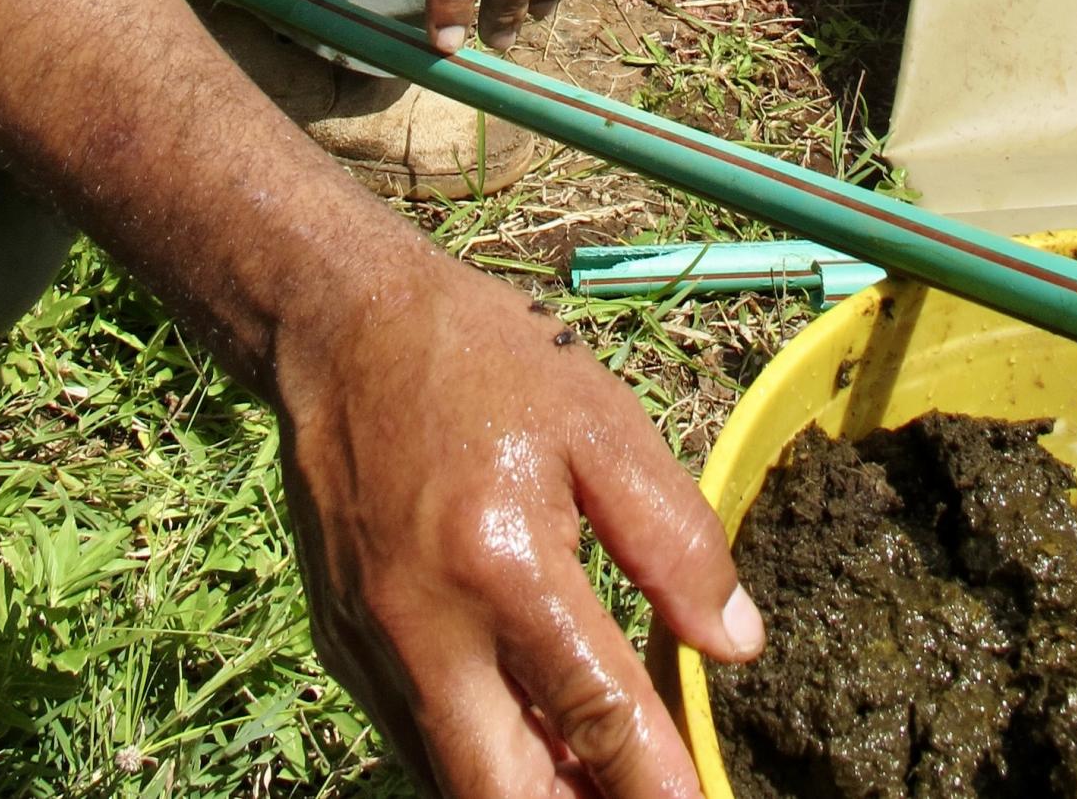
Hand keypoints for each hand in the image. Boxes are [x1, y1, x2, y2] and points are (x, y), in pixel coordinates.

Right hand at [272, 239, 763, 797]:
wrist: (344, 325)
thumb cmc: (482, 362)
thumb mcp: (600, 424)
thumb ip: (672, 539)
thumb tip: (733, 644)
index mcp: (502, 565)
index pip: (596, 715)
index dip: (657, 782)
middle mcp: (426, 629)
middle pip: (505, 795)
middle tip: (641, 796)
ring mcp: (373, 648)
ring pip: (452, 784)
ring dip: (531, 792)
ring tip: (596, 774)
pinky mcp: (344, 648)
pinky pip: (416, 740)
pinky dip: (480, 755)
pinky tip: (533, 731)